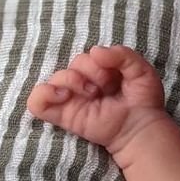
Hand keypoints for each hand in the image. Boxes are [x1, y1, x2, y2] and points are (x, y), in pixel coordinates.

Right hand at [27, 45, 169, 159]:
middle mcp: (82, 84)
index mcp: (98, 72)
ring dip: (71, 81)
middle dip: (89, 71)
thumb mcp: (141, 70)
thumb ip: (123, 54)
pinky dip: (44, 94)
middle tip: (105, 88)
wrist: (142, 128)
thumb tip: (95, 51)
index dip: (99, 62)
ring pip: (54, 80)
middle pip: (71, 65)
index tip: (115, 77)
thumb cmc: (143, 100)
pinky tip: (64, 96)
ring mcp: (70, 99)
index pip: (86, 56)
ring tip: (91, 94)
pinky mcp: (63, 115)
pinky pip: (36, 102)